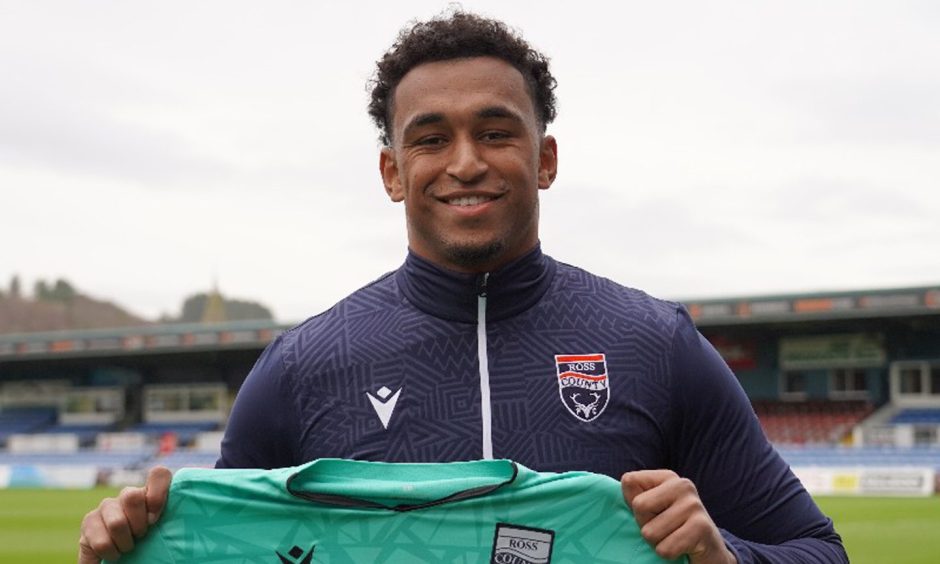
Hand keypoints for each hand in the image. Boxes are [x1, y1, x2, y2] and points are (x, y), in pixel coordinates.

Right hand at [78, 466, 171, 562]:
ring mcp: (105, 508)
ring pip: (117, 523)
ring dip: (125, 544)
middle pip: (132, 496)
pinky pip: (99, 542)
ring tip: (127, 549)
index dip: (158, 492)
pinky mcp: (88, 524)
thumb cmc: (150, 543)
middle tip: (141, 537)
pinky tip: (112, 557)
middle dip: (139, 524)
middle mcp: (126, 496)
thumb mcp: (165, 530)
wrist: (122, 556)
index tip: (155, 518)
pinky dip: (108, 555)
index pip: (159, 474)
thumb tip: (196, 509)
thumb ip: (176, 518)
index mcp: (149, 493)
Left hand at [621, 469, 735, 563]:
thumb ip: (634, 494)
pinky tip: (683, 548)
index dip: (634, 504)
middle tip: (664, 529)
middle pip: (639, 505)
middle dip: (645, 525)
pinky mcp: (702, 527)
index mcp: (667, 477)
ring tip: (673, 538)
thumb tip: (627, 480)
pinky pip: (665, 548)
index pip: (629, 481)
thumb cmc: (672, 528)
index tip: (652, 512)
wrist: (709, 551)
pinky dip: (669, 554)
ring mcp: (694, 505)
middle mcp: (682, 485)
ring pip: (650, 532)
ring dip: (658, 542)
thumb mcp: (651, 509)